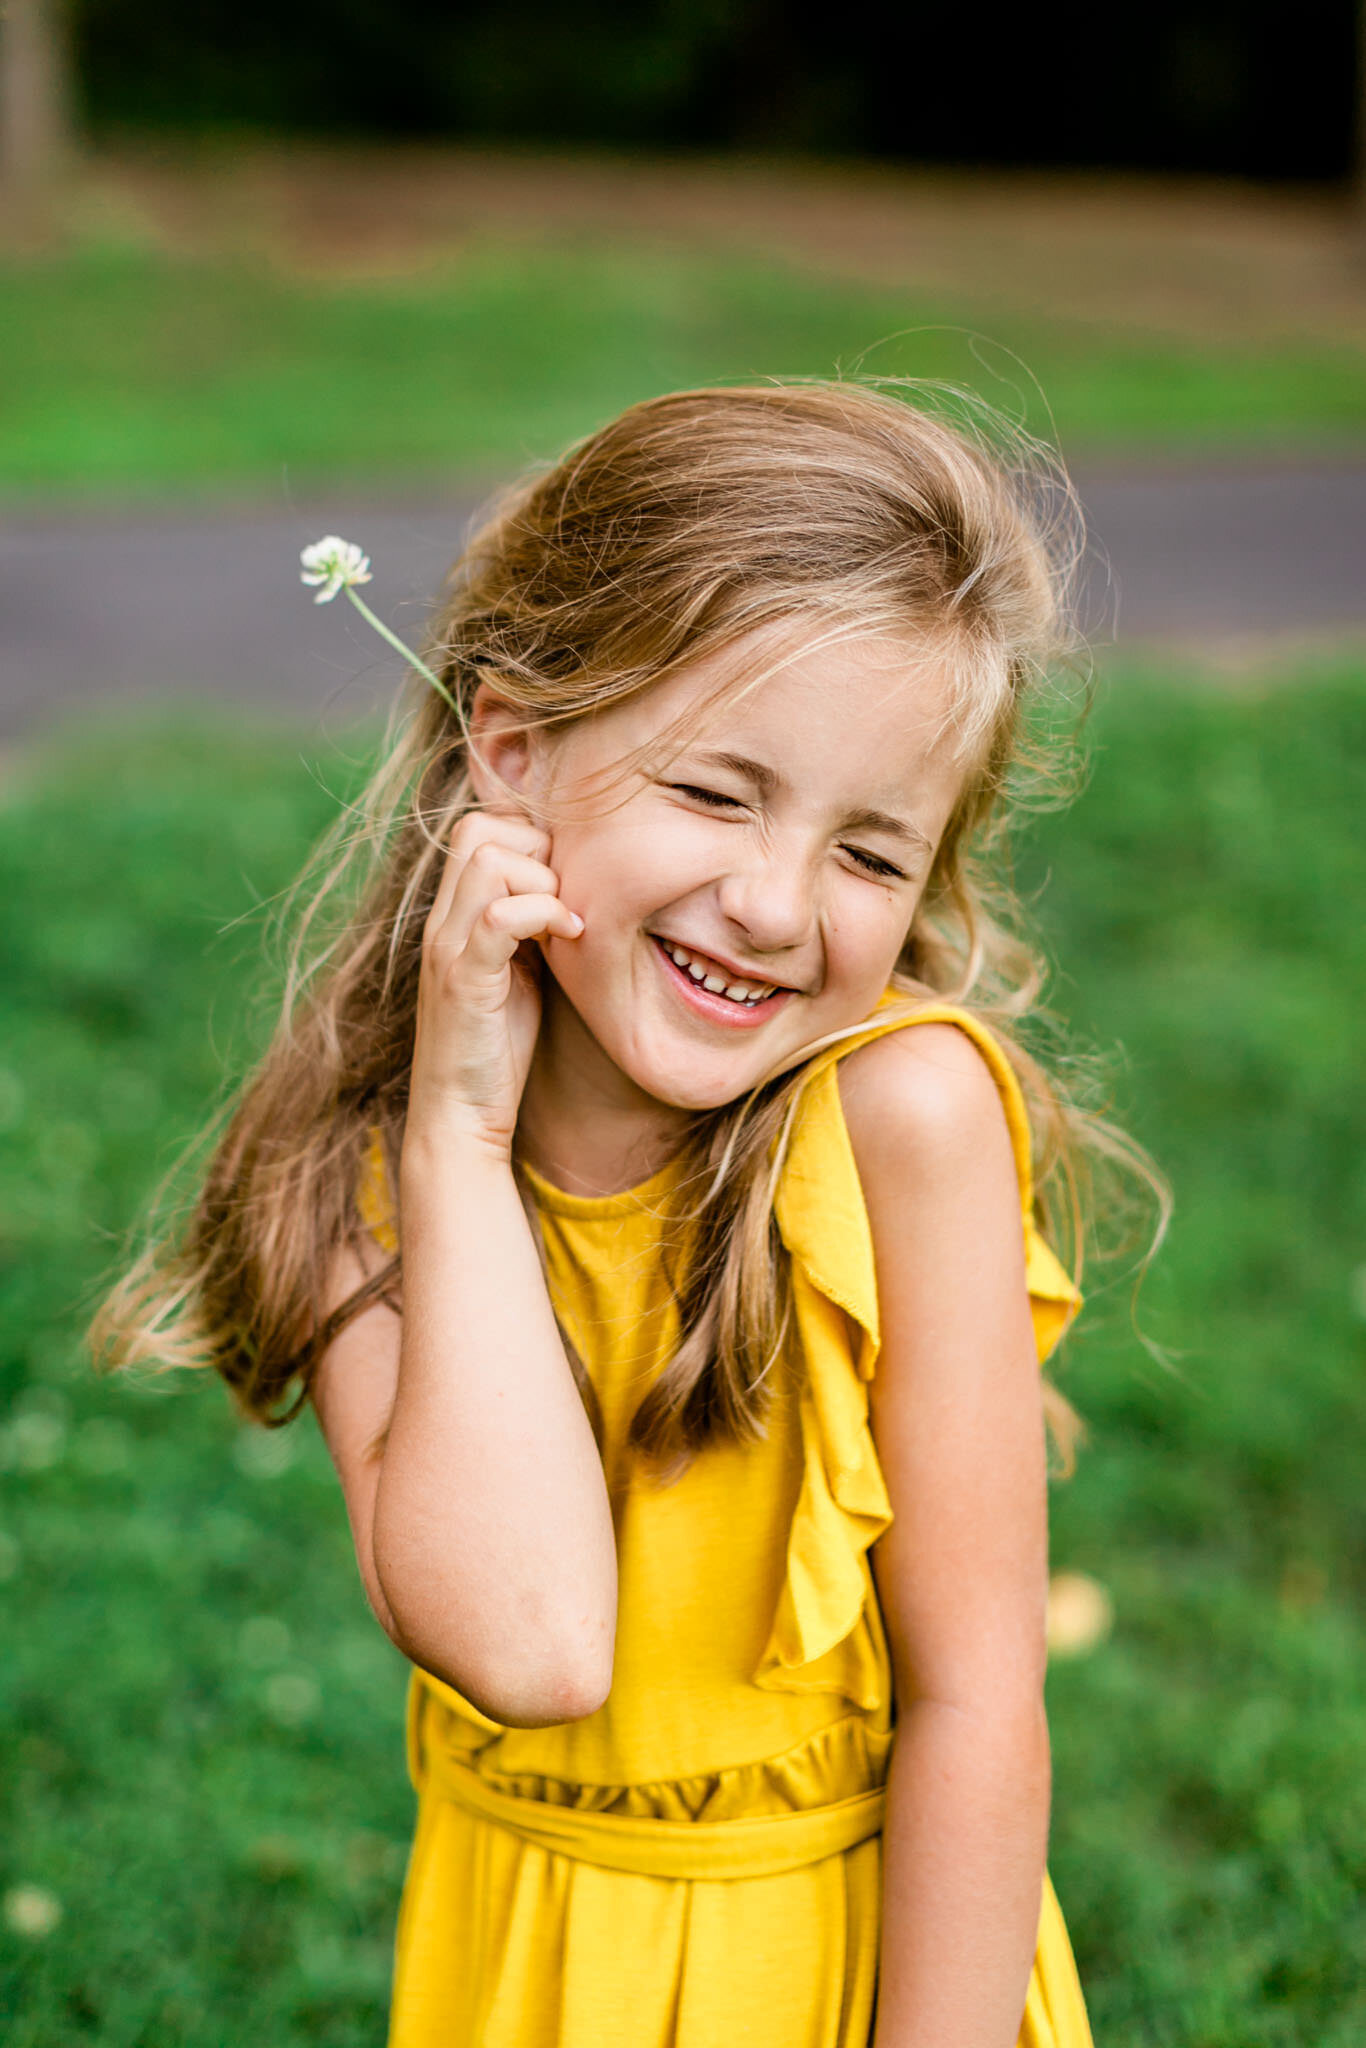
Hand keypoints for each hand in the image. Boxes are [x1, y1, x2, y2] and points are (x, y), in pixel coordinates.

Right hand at [405, 812, 581, 1157]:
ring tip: (568, 925)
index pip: (479, 828)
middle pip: (479, 828)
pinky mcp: (463, 979)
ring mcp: (448, 947)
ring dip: (543, 882)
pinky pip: (501, 914)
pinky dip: (545, 914)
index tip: (563, 888)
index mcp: (453, 915)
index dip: (531, 840)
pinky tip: (572, 940)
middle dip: (537, 850)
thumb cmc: (496, 1048)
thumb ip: (530, 926)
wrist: (459, 1117)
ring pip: (489, 859)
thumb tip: (574, 888)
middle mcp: (442, 921)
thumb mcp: (518, 971)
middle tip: (566, 900)